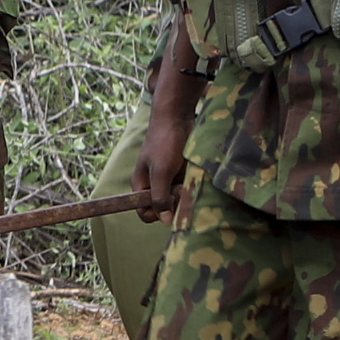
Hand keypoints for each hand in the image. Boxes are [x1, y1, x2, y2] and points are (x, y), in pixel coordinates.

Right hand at [133, 95, 190, 222]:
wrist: (177, 118)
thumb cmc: (164, 143)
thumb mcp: (160, 172)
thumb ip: (160, 196)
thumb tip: (164, 222)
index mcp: (142, 185)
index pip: (145, 212)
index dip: (157, 214)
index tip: (170, 205)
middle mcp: (154, 184)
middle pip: (163, 208)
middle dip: (174, 204)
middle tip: (181, 190)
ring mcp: (169, 179)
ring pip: (177, 199)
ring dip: (185, 195)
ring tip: (190, 181)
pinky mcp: (182, 173)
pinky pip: (187, 188)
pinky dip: (192, 187)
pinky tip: (197, 178)